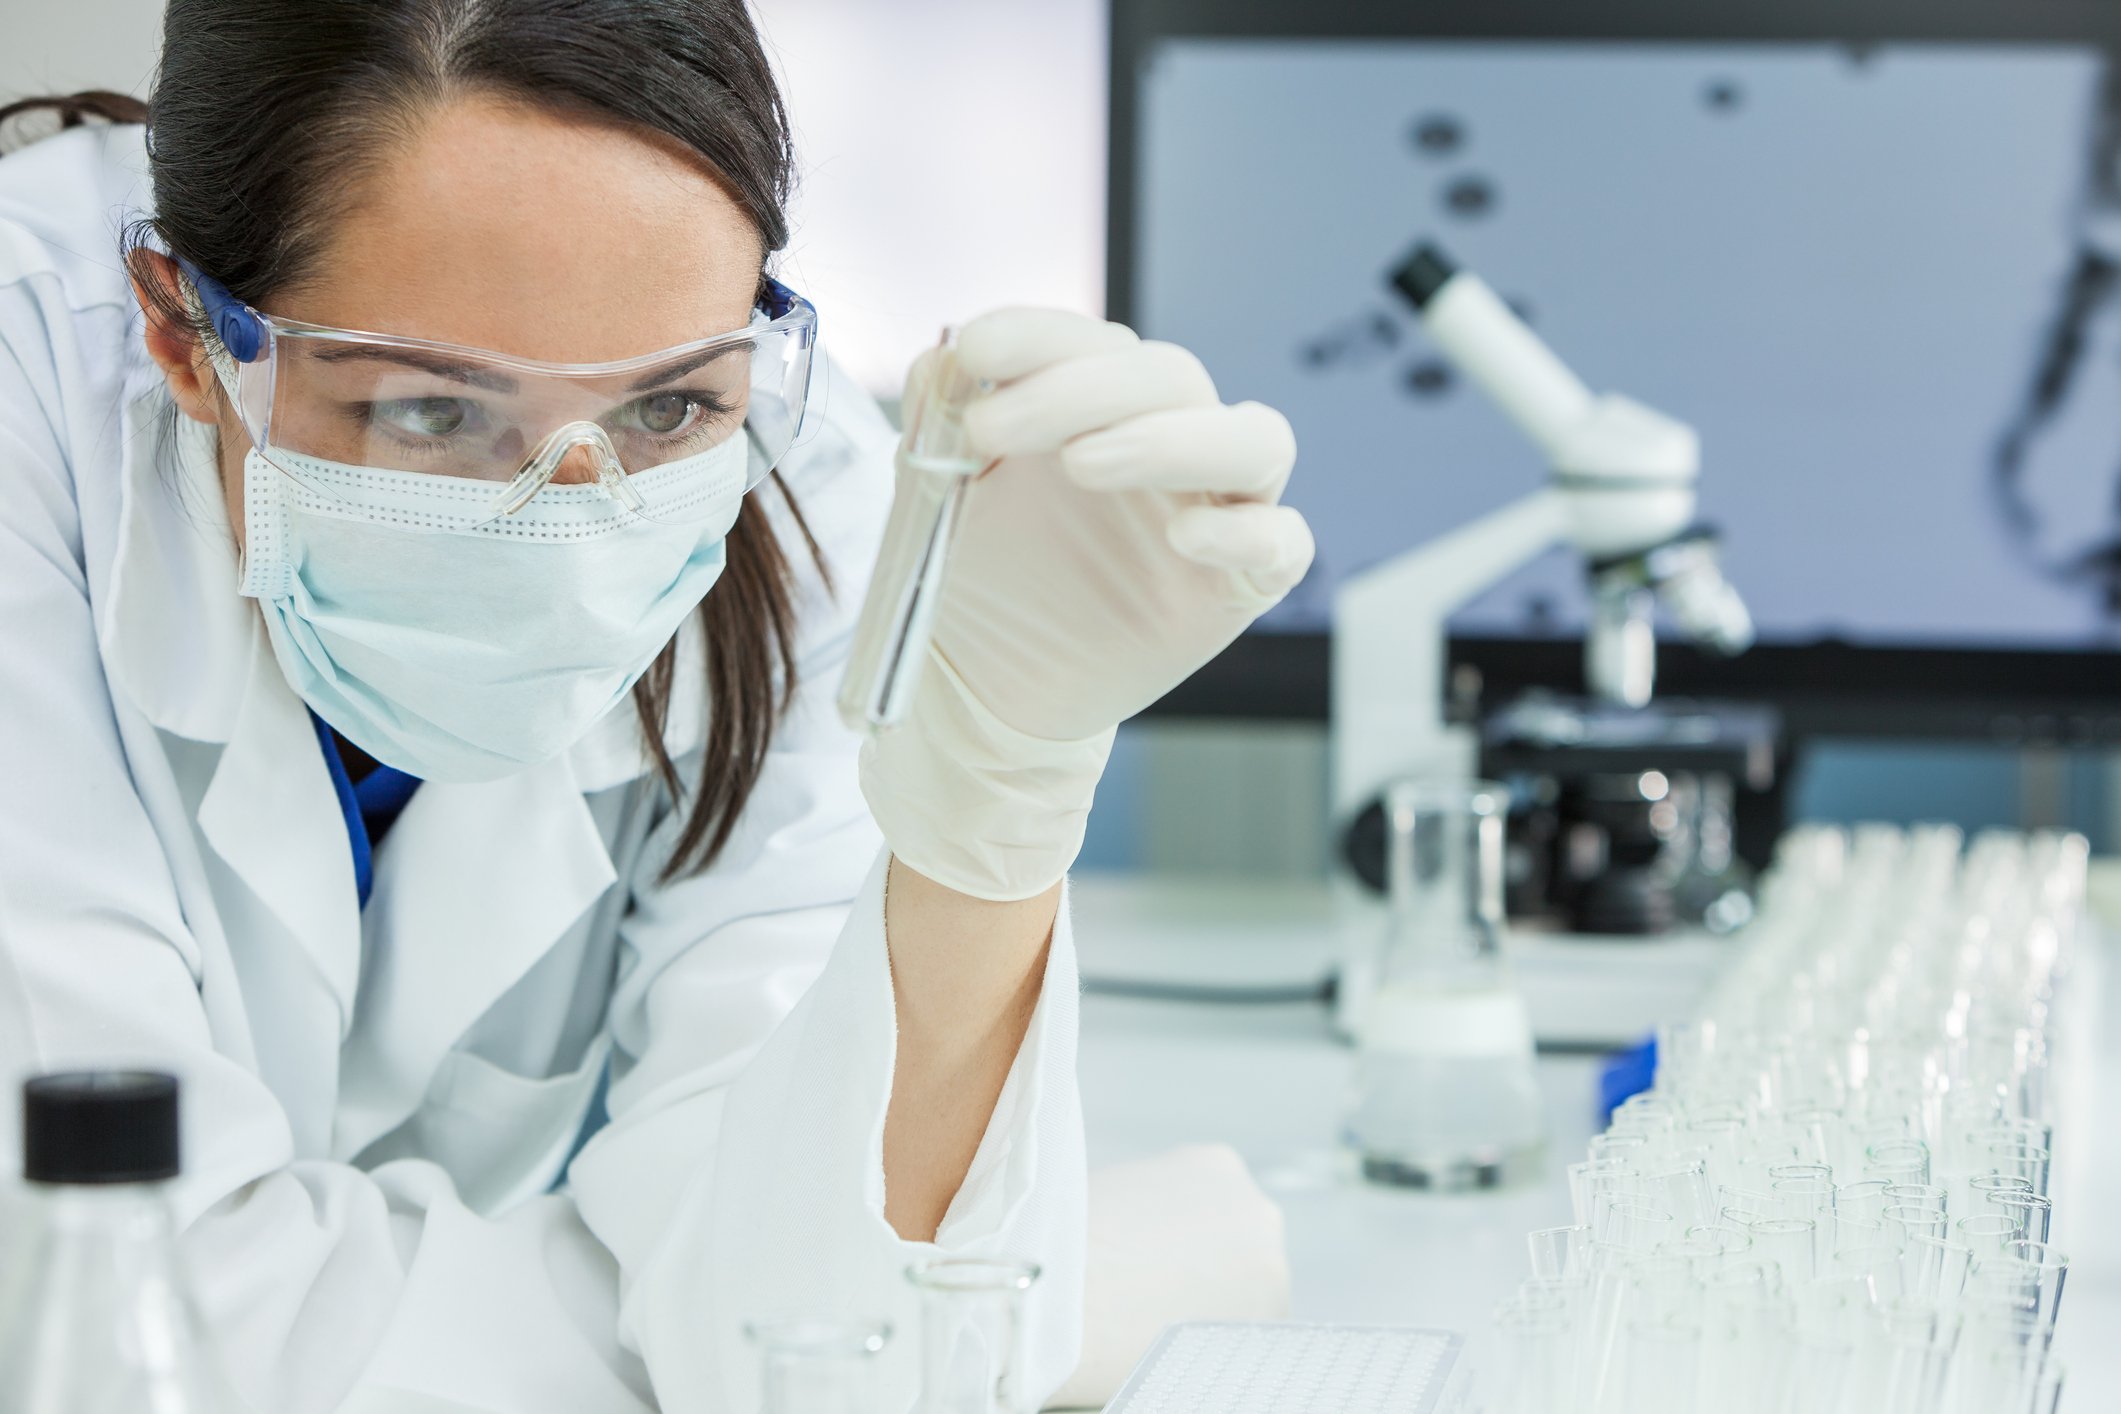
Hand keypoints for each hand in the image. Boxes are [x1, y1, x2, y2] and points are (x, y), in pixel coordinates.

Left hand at [859, 309, 1312, 899]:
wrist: (986, 683)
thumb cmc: (978, 574)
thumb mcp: (939, 491)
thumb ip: (940, 419)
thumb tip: (944, 356)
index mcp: (1104, 406)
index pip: (1097, 343)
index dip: (1041, 335)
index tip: (976, 349)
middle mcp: (1172, 443)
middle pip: (1173, 377)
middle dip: (1081, 389)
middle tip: (989, 429)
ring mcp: (1217, 509)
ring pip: (1254, 440)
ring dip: (1172, 438)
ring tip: (1080, 464)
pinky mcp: (1241, 586)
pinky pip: (1285, 543)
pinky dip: (1245, 533)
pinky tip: (1183, 536)